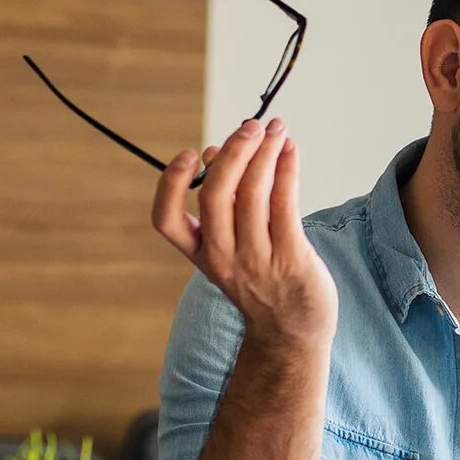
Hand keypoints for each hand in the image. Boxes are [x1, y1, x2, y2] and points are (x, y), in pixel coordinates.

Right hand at [151, 118, 337, 349]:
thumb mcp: (231, 250)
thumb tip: (213, 152)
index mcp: (200, 254)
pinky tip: (290, 151)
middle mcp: (223, 258)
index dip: (171, 184)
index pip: (166, 220)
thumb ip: (222, 205)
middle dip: (234, 153)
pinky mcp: (290, 258)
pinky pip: (285, 204)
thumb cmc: (263, 281)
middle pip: (215, 196)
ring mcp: (257, 260)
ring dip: (265, 153)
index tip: (187, 153)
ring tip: (277, 130)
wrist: (293, 333)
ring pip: (253, 194)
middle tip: (251, 127)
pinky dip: (287, 170)